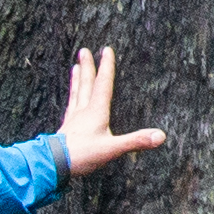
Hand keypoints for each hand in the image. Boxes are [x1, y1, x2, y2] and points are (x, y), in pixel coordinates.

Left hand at [55, 45, 165, 178]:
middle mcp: (83, 111)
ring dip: (77, 79)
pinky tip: (71, 100)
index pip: (103, 84)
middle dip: (88, 67)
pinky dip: (71, 98)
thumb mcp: (112, 149)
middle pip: (86, 84)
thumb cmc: (82, 155)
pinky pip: (70, 107)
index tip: (106, 49)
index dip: (106, 67)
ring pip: (76, 93)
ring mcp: (73, 119)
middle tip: (84, 50)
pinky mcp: (67, 128)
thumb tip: (160, 135)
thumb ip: (135, 141)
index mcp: (96, 111)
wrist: (54, 164)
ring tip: (75, 67)